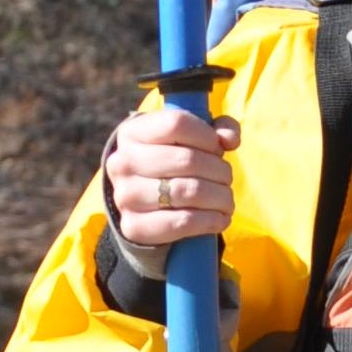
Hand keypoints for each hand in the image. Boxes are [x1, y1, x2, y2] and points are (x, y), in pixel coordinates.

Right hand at [103, 104, 238, 275]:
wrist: (145, 203)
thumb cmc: (175, 161)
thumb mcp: (193, 137)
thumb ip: (219, 128)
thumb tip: (229, 139)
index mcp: (132, 132)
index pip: (177, 124)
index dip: (207, 136)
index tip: (217, 148)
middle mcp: (122, 162)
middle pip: (187, 160)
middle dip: (220, 170)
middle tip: (227, 178)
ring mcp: (125, 196)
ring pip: (188, 192)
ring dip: (220, 197)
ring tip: (226, 199)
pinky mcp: (134, 227)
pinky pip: (183, 222)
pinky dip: (211, 220)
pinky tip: (220, 218)